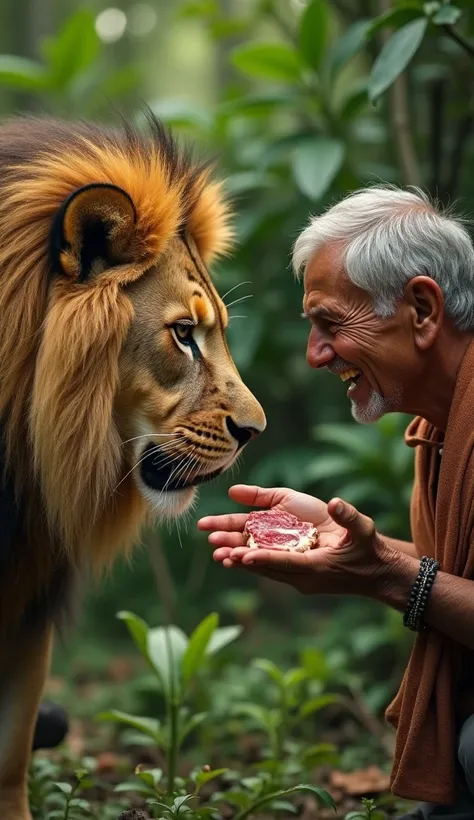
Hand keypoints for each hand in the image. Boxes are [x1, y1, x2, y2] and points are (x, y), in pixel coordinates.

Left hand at [198, 485, 394, 596]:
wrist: (375, 572)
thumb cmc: (369, 550)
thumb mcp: (363, 530)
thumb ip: (349, 517)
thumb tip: (335, 503)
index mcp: (318, 565)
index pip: (287, 561)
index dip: (265, 558)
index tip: (242, 556)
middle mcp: (304, 574)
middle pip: (267, 565)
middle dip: (241, 556)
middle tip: (217, 550)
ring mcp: (299, 576)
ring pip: (264, 567)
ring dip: (241, 559)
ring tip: (216, 552)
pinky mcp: (297, 573)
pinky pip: (270, 567)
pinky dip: (252, 561)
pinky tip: (233, 554)